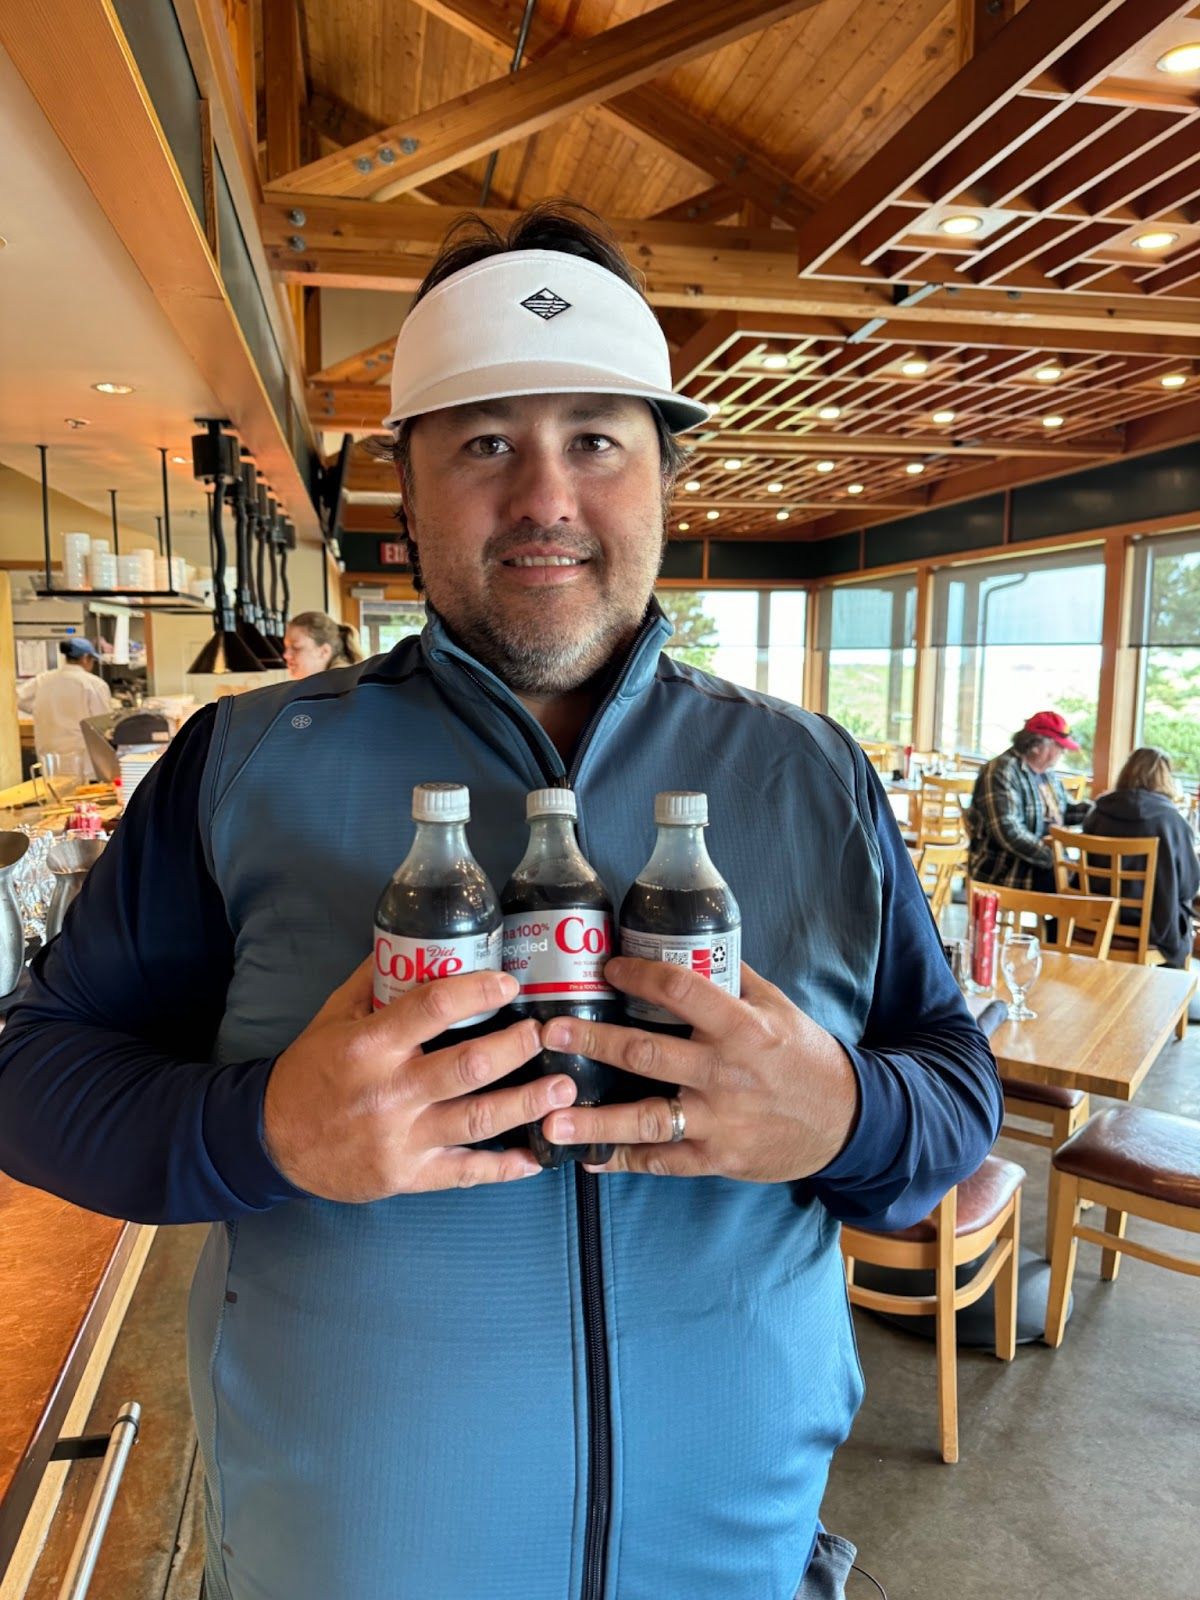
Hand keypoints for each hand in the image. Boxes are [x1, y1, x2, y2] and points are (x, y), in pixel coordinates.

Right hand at [263, 957, 576, 1201]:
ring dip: (527, 1103)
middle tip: (549, 1033)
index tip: (510, 983)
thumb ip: (376, 981)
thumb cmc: (311, 1070)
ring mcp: (400, 1138)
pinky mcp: (407, 1176)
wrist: (272, 1141)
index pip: (431, 1008)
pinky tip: (536, 1157)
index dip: (477, 992)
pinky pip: (465, 1173)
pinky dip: (505, 1167)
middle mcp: (388, 1092)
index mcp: (370, 1045)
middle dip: (516, 1047)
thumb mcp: (333, 1016)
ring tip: (565, 1086)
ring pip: (477, 1120)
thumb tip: (417, 938)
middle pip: (468, 1066)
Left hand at [538, 958, 857, 1180]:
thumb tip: (684, 943)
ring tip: (551, 1119)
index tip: (607, 969)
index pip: (683, 991)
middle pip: (648, 1055)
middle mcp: (727, 1072)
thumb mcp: (777, 1006)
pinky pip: (663, 1161)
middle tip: (550, 1034)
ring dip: (596, 1119)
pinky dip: (623, 1160)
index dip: (640, 976)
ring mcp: (721, 1120)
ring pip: (649, 1119)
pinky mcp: (718, 1158)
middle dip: (595, 1042)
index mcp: (742, 1027)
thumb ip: (732, 979)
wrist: (845, 1120)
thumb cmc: (804, 1056)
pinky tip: (588, 1157)